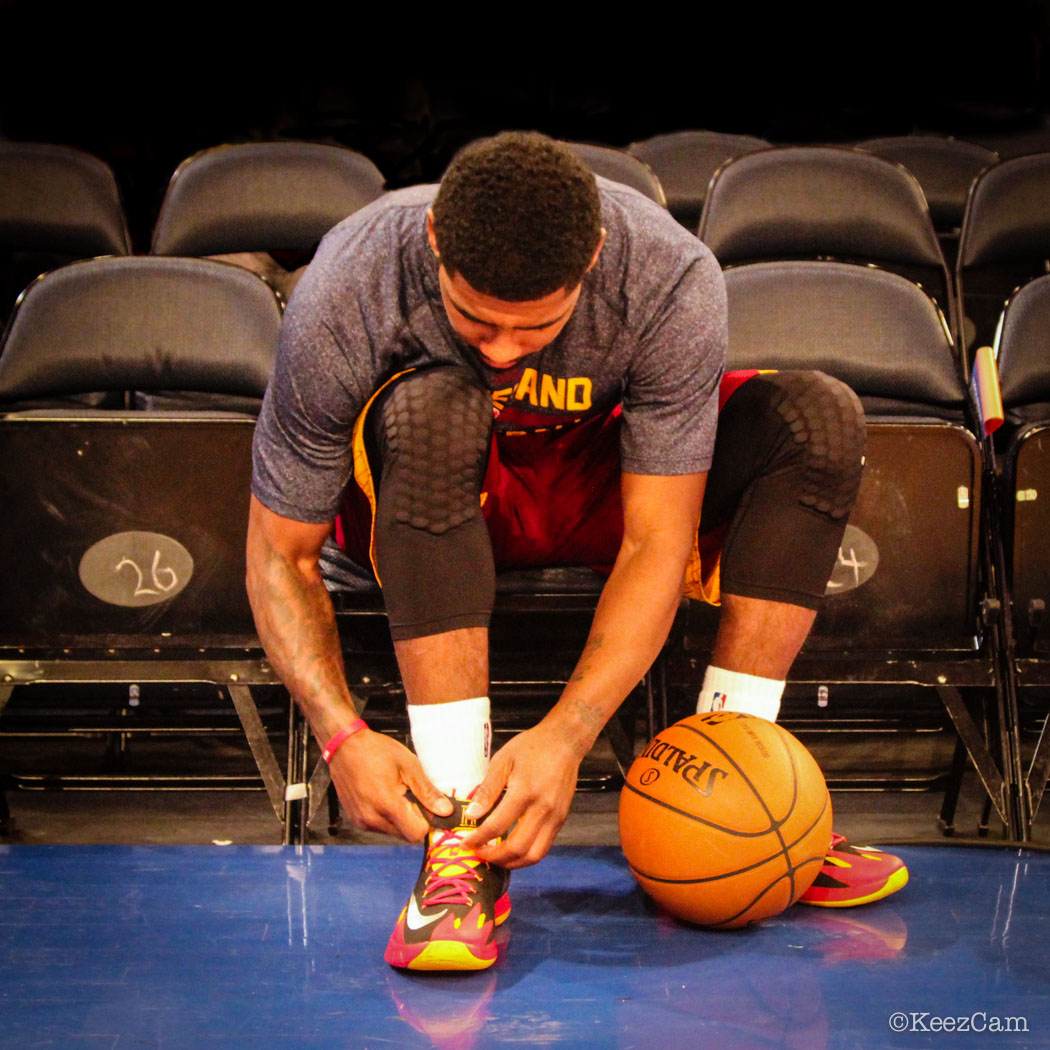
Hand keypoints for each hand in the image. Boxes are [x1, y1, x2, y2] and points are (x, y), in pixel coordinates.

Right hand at [328, 728, 451, 841]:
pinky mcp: (355, 820)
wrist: (345, 746)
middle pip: (405, 835)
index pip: (416, 834)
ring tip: (396, 793)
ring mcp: (361, 821)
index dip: (426, 822)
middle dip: (413, 819)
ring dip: (400, 819)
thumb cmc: (376, 751)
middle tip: (411, 795)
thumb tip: (445, 810)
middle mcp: (371, 818)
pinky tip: (383, 796)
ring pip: (392, 832)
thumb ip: (427, 791)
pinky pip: (378, 827)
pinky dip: (386, 817)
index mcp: (387, 805)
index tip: (428, 808)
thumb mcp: (408, 765)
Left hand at [459, 723, 582, 868]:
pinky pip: (543, 847)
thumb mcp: (503, 760)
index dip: (478, 839)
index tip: (465, 844)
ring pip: (533, 855)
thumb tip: (472, 814)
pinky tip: (512, 849)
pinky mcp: (561, 820)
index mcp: (524, 792)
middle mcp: (543, 809)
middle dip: (493, 857)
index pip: (497, 826)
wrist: (565, 741)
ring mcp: (555, 817)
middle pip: (517, 848)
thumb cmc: (532, 747)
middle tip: (477, 853)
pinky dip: (525, 855)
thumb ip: (488, 789)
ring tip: (494, 857)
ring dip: (511, 863)